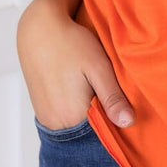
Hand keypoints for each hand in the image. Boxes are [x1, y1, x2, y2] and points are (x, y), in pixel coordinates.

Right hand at [16, 0, 134, 129]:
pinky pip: (65, 121)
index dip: (116, 128)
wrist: (38, 30)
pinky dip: (77, 113)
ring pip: (77, 127)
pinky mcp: (42, 110)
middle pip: (88, 134)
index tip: (127, 116)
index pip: (101, 136)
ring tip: (99, 96)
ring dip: (90, 117)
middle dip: (104, 122)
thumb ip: (112, 97)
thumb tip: (128, 122)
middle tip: (114, 102)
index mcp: (73, 116)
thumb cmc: (70, 44)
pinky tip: (84, 94)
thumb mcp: (98, 67)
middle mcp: (57, 123)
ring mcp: (47, 118)